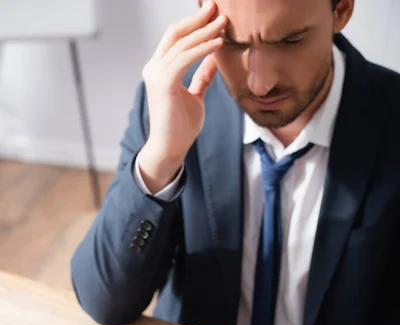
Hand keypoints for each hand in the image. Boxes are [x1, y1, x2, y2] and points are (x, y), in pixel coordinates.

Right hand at [139, 1, 226, 193]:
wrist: (170, 148)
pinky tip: (218, 44)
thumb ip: (202, 77)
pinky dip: (203, 49)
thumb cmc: (181, 127)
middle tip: (217, 7)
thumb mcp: (195, 96)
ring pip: (182, 43)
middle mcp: (154, 67)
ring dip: (205, 31)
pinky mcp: (164, 83)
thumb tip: (214, 59)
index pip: (176, 38)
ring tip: (224, 22)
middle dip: (198, 19)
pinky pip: (185, 58)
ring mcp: (156, 75)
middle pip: (176, 33)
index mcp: (160, 69)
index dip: (194, 23)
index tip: (213, 13)